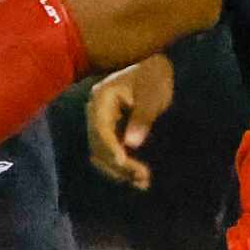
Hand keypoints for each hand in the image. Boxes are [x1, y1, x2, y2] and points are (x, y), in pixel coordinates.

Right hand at [85, 54, 174, 190]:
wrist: (155, 68)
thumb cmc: (154, 75)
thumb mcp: (152, 94)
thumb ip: (142, 117)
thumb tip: (132, 144)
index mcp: (101, 99)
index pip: (100, 130)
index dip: (110, 148)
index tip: (124, 163)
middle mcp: (95, 112)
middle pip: (98, 145)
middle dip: (117, 164)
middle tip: (142, 177)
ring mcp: (100, 122)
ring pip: (101, 153)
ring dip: (119, 169)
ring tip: (142, 182)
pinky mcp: (109, 130)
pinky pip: (109, 151)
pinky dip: (121, 165)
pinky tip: (137, 176)